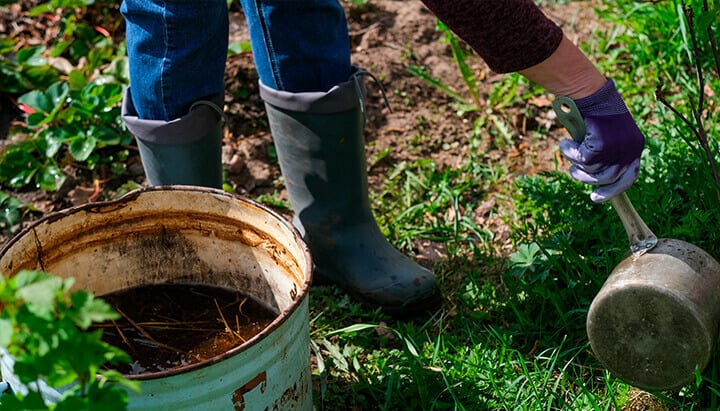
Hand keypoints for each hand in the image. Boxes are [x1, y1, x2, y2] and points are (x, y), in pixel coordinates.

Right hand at [559, 78, 644, 201]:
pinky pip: (581, 159)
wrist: (591, 93)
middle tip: (574, 172)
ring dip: (576, 162)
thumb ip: (608, 153)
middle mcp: (630, 150)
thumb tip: (597, 176)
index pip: (629, 177)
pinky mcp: (602, 145)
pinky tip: (566, 142)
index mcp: (635, 146)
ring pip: (592, 170)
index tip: (596, 197)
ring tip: (569, 149)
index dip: (612, 190)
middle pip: (608, 178)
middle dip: (587, 179)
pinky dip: (570, 152)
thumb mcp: (609, 134)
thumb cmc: (597, 110)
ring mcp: (617, 149)